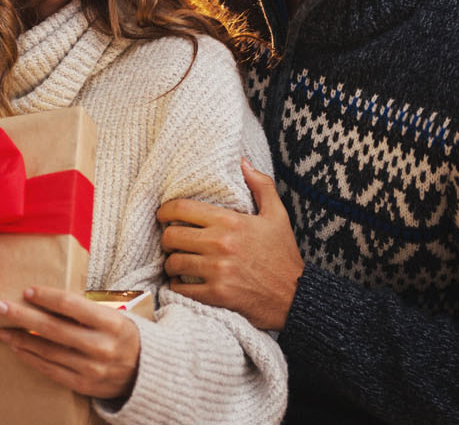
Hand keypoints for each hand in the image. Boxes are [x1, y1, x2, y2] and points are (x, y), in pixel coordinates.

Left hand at [0, 286, 139, 399]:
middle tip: (1, 306)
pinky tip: (18, 348)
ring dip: (21, 339)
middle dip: (22, 316)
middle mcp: (101, 347)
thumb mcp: (114, 316)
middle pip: (52, 328)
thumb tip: (46, 298)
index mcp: (111, 323)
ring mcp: (91, 369)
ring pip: (48, 351)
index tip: (27, 291)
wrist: (146, 373)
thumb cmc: (124, 337)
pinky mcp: (83, 385)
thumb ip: (84, 309)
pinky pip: (50, 370)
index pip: (70, 305)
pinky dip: (31, 358)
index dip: (46, 296)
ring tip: (3, 329)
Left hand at [156, 159, 302, 330]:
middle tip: (171, 240)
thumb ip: (261, 185)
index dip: (165, 210)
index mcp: (231, 222)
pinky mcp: (216, 294)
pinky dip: (176, 285)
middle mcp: (221, 244)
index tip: (163, 215)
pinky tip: (182, 282)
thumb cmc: (283, 254)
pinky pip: (180, 288)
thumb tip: (243, 162)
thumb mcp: (277, 215)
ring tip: (177, 261)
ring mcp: (217, 270)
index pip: (182, 208)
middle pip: (172, 236)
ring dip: (171, 262)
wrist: (295, 295)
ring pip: (173, 262)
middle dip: (167, 238)